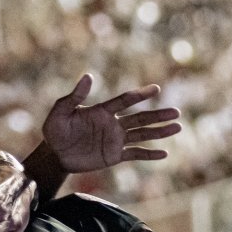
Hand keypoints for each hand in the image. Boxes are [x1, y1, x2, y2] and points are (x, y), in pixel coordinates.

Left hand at [42, 75, 181, 172]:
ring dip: (159, 132)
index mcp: (102, 111)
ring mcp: (114, 140)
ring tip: (177, 127)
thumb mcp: (60, 112)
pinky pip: (134, 154)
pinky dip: (148, 154)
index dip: (139, 95)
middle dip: (158, 115)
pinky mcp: (113, 155)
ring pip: (141, 134)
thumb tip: (88, 76)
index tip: (156, 88)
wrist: (54, 154)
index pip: (124, 101)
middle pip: (139, 118)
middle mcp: (112, 124)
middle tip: (177, 112)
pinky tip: (164, 153)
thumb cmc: (55, 131)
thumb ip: (74, 96)